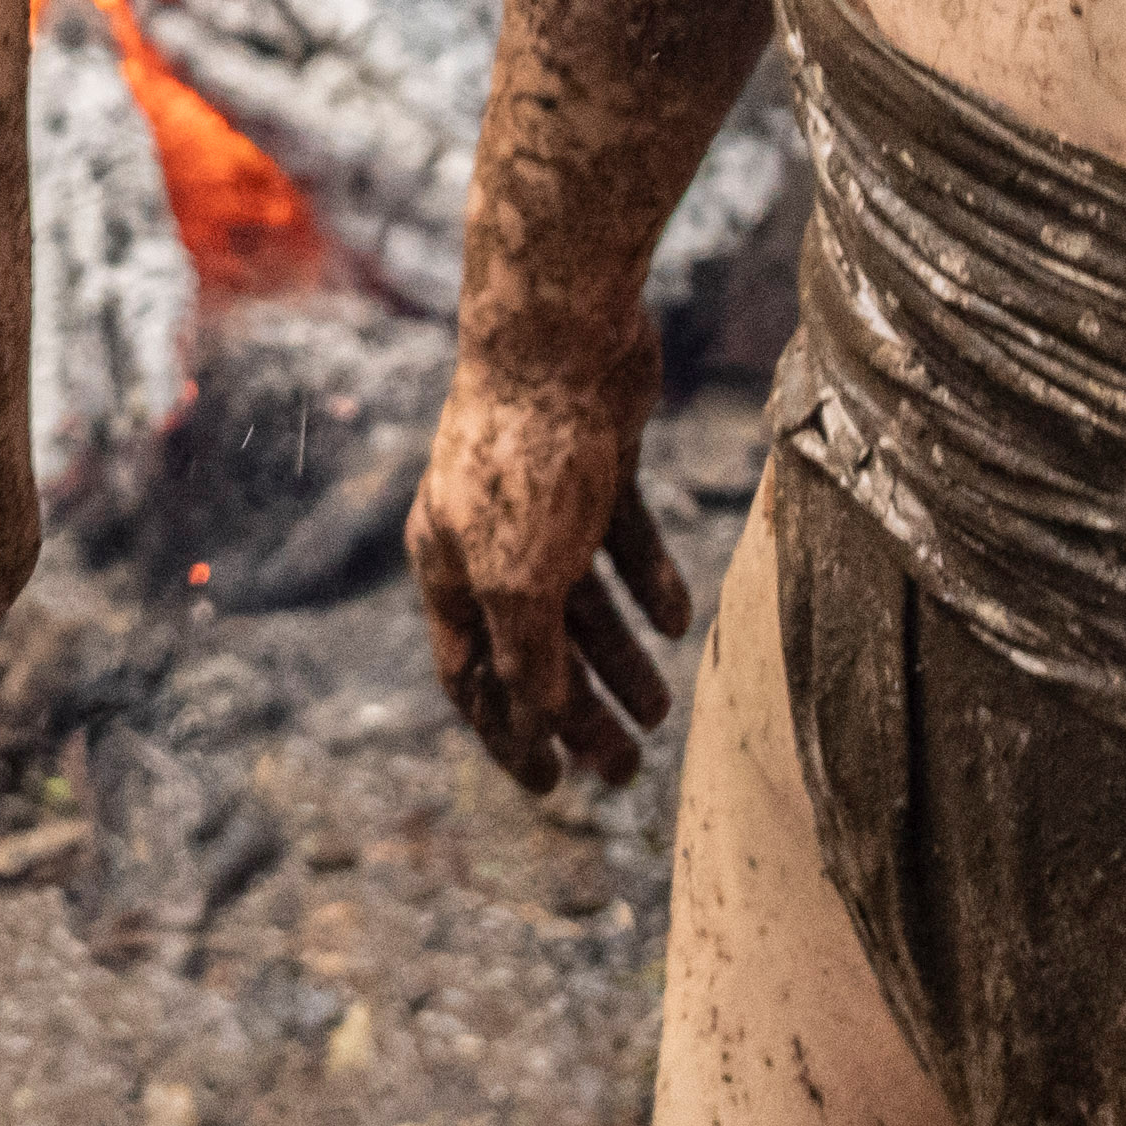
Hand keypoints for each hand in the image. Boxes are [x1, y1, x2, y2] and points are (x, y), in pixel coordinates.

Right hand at [406, 345, 692, 791]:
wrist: (560, 338)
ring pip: (581, 600)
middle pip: (533, 646)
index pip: (472, 675)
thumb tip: (536, 725)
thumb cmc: (526, 462)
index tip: (550, 787)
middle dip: (578, 710)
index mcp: (449, 569)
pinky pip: (619, 542)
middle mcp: (486, 539)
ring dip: (619, 658)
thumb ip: (526, 657)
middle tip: (626, 769)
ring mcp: (540, 502)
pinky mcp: (593, 467)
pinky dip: (646, 581)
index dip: (507, 734)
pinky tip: (676, 620)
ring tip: (663, 709)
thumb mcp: (521, 581)